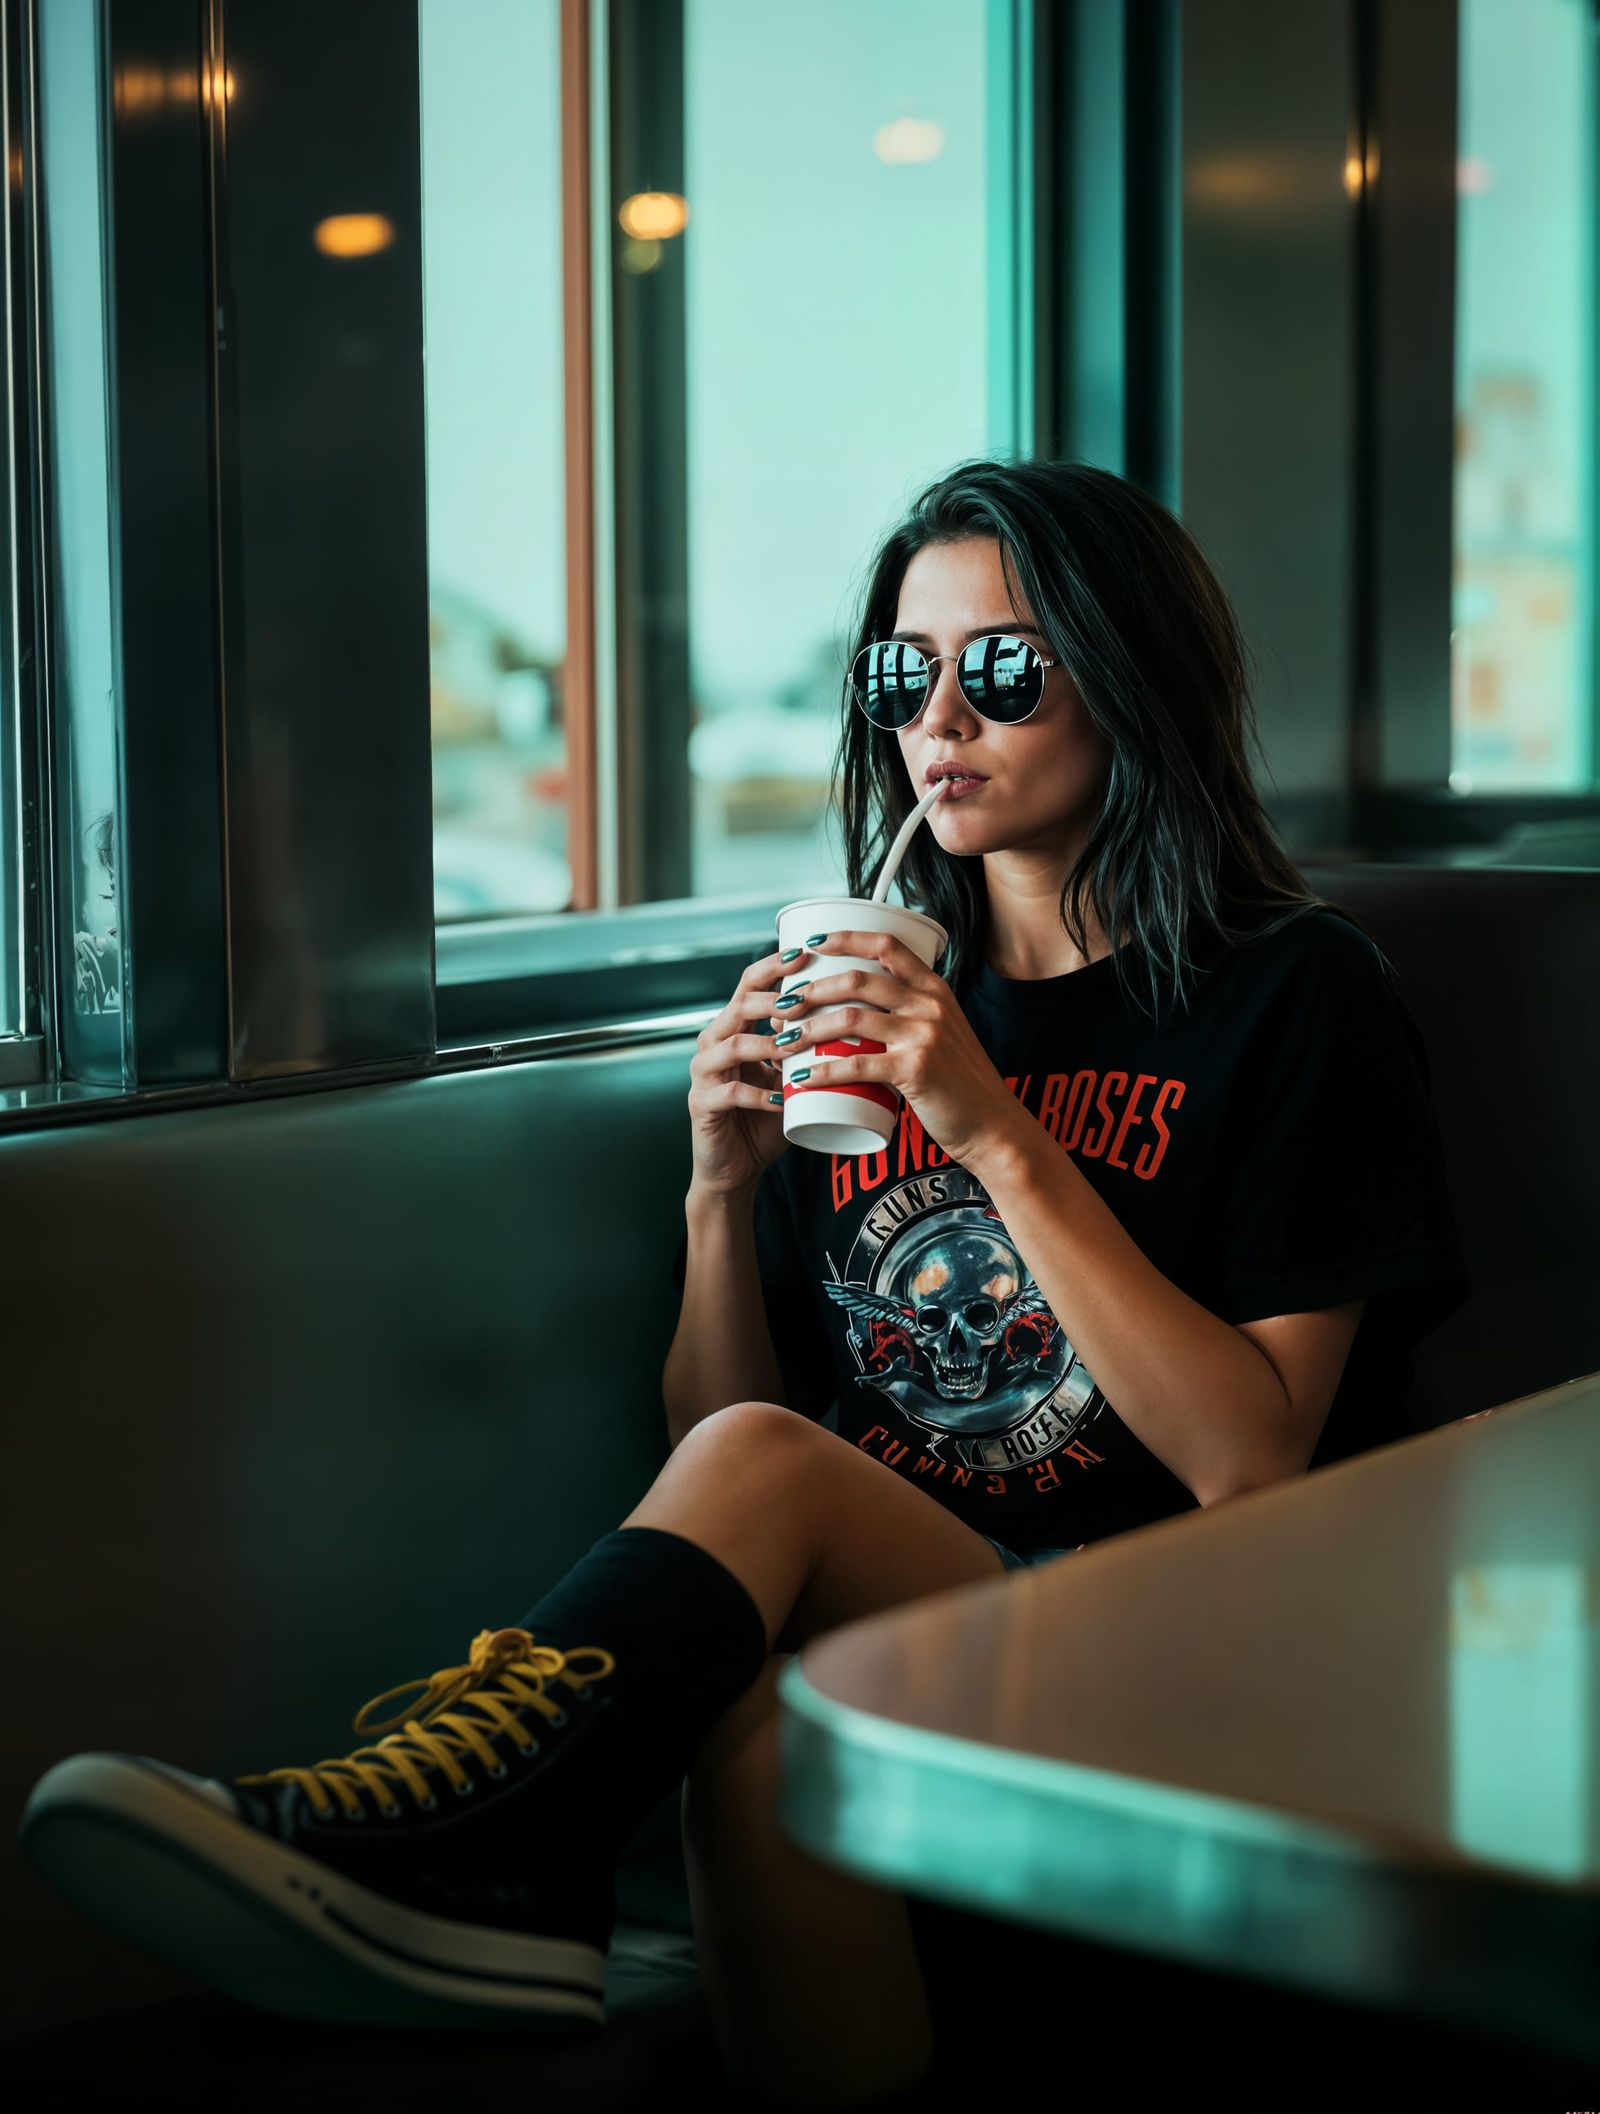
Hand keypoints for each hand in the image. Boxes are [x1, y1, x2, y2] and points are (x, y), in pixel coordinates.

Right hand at [686, 943, 799, 1198]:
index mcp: (734, 1028)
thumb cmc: (766, 1118)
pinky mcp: (702, 1104)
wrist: (736, 1166)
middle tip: (805, 1001)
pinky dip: (758, 1094)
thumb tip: (857, 1022)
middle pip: (739, 1005)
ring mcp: (704, 1073)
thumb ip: (808, 1050)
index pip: (750, 984)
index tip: (806, 953)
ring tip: (797, 1047)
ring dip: (768, 1044)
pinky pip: (729, 1091)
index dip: (774, 967)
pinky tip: (781, 1098)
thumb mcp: (790, 1076)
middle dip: (774, 1000)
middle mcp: (713, 1042)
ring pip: (732, 1044)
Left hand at [771, 930, 1027, 1168]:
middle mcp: (930, 1005)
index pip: (886, 945)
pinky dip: (822, 1071)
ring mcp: (923, 1036)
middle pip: (857, 979)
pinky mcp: (914, 1070)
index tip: (812, 943)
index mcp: (935, 989)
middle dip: (811, 989)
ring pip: (850, 1018)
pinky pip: (856, 1065)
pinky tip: (801, 1079)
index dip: (845, 938)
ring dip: (808, 1028)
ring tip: (783, 1040)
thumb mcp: (944, 1032)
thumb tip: (858, 1009)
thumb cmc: (960, 1082)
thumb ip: (910, 1014)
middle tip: (784, 1004)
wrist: (992, 1124)